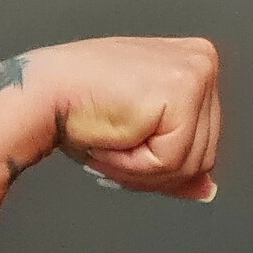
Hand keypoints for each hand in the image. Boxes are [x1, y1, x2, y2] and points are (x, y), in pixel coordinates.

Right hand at [29, 36, 220, 200]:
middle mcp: (203, 62)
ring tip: (115, 136)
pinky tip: (116, 133)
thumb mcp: (142, 140)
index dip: (162, 161)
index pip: (204, 143)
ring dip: (144, 168)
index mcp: (195, 66)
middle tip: (117, 143)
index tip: (127, 139)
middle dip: (156, 169)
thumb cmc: (81, 111)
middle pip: (205, 156)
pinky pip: (173, 160)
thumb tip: (209, 190)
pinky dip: (138, 163)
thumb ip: (179, 162)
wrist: (43, 95)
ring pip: (191, 163)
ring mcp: (198, 72)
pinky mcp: (184, 89)